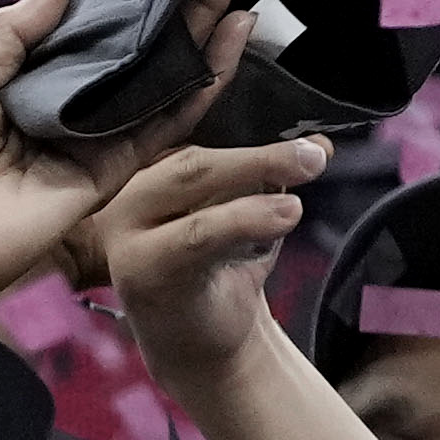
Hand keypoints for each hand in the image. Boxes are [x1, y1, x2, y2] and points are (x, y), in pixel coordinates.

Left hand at [0, 0, 257, 323]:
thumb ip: (11, 33)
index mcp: (28, 83)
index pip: (91, 27)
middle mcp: (69, 107)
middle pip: (139, 45)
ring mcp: (95, 140)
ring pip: (164, 78)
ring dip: (206, 26)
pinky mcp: (113, 172)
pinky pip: (166, 124)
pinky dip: (202, 83)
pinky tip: (230, 36)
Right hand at [67, 125, 335, 388]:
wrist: (199, 347)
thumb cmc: (218, 273)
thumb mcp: (246, 212)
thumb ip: (271, 176)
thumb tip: (317, 143)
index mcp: (141, 176)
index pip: (186, 134)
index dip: (225, 106)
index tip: (263, 93)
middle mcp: (122, 197)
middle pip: (190, 156)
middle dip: (257, 151)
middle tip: (313, 152)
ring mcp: (124, 234)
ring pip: (193, 182)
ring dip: (257, 171)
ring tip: (307, 176)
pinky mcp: (142, 270)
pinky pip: (199, 232)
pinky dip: (246, 218)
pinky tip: (285, 214)